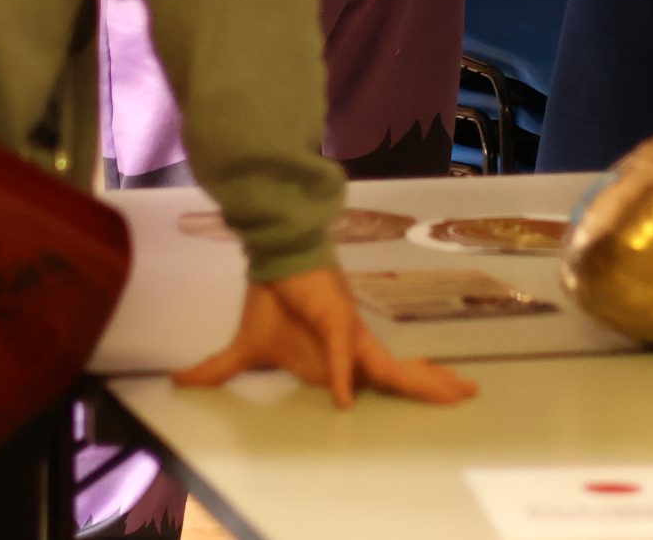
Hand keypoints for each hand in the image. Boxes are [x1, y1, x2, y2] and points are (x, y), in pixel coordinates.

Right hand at [173, 267, 478, 407]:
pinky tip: (346, 399)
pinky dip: (343, 374)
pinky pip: (340, 350)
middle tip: (469, 394)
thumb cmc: (269, 296)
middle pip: (398, 371)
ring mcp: (347, 330)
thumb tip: (182, 380)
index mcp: (343, 351)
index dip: (415, 381)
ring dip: (418, 379)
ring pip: (387, 364)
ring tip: (453, 392)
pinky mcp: (332, 316)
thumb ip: (221, 368)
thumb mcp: (246, 347)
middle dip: (432, 383)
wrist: (267, 253)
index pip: (386, 372)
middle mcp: (354, 342)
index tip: (448, 390)